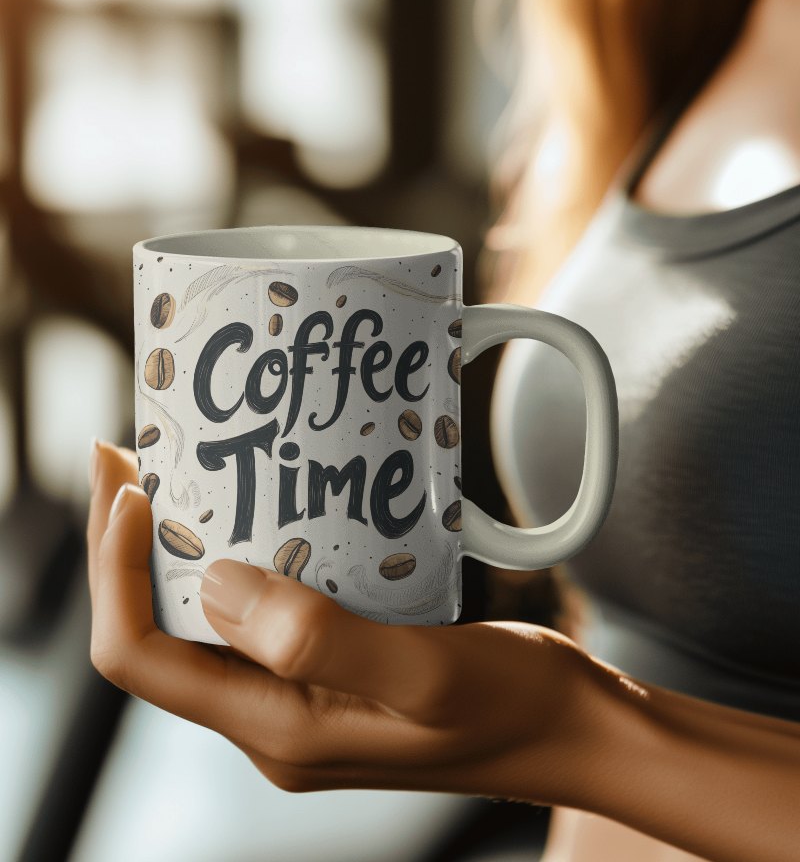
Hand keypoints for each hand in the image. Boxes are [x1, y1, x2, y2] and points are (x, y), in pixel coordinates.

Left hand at [87, 441, 593, 800]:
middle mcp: (272, 718)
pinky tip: (263, 505)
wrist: (570, 730)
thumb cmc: (513, 704)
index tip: (130, 488)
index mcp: (277, 730)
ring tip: (187, 469)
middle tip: (136, 454)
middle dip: (130, 544)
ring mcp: (297, 695)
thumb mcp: (426, 674)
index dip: (114, 571)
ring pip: (204, 616)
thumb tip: (216, 583)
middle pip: (158, 630)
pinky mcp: (328, 667)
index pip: (140, 656)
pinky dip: (241, 552)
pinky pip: (257, 609)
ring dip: (181, 544)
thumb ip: (318, 640)